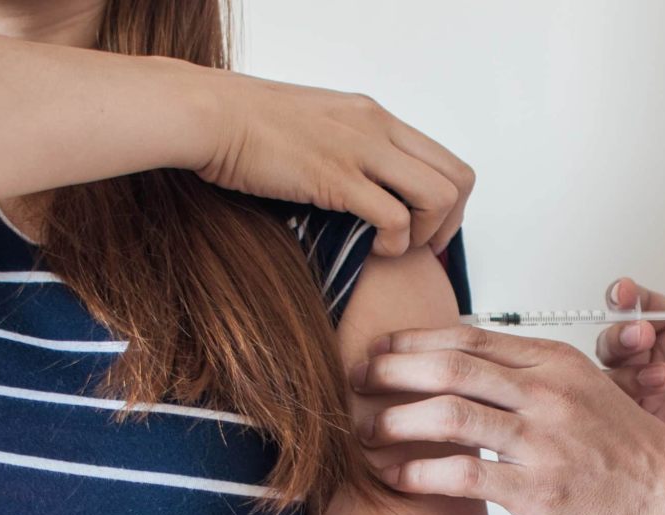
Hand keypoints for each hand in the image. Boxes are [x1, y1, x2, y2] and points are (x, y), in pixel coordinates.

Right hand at [195, 73, 473, 256]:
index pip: (448, 160)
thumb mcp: (318, 131)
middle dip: (449, 225)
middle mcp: (378, 128)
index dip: (451, 206)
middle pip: (457, 179)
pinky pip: (396, 218)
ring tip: (395, 248)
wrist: (208, 114)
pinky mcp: (337, 178)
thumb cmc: (249, 130)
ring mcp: (360, 151)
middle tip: (423, 248)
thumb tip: (365, 191)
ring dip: (426, 234)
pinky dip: (395, 244)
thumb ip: (350, 154)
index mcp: (376, 117)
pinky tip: (373, 250)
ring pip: (437, 197)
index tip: (428, 231)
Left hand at [351, 328, 664, 514]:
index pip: (470, 339)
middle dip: (391, 371)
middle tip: (355, 380)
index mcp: (556, 364)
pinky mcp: (536, 490)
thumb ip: (533, 379)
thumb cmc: (628, 455)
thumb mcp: (587, 394)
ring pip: (449, 414)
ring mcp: (542, 441)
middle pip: (450, 367)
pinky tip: (393, 477)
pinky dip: (417, 472)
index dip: (415, 342)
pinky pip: (462, 474)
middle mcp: (546, 394)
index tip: (381, 351)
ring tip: (364, 431)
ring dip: (394, 421)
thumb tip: (472, 373)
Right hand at [598, 281, 664, 458]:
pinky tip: (646, 413)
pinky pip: (623, 425)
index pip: (642, 306)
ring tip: (664, 378)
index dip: (626, 297)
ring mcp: (655, 402)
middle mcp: (660, 362)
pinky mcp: (656, 439)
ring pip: (611, 383)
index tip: (625, 295)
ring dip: (624, 375)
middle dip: (619, 337)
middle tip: (642, 338)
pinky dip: (621, 416)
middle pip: (614, 344)